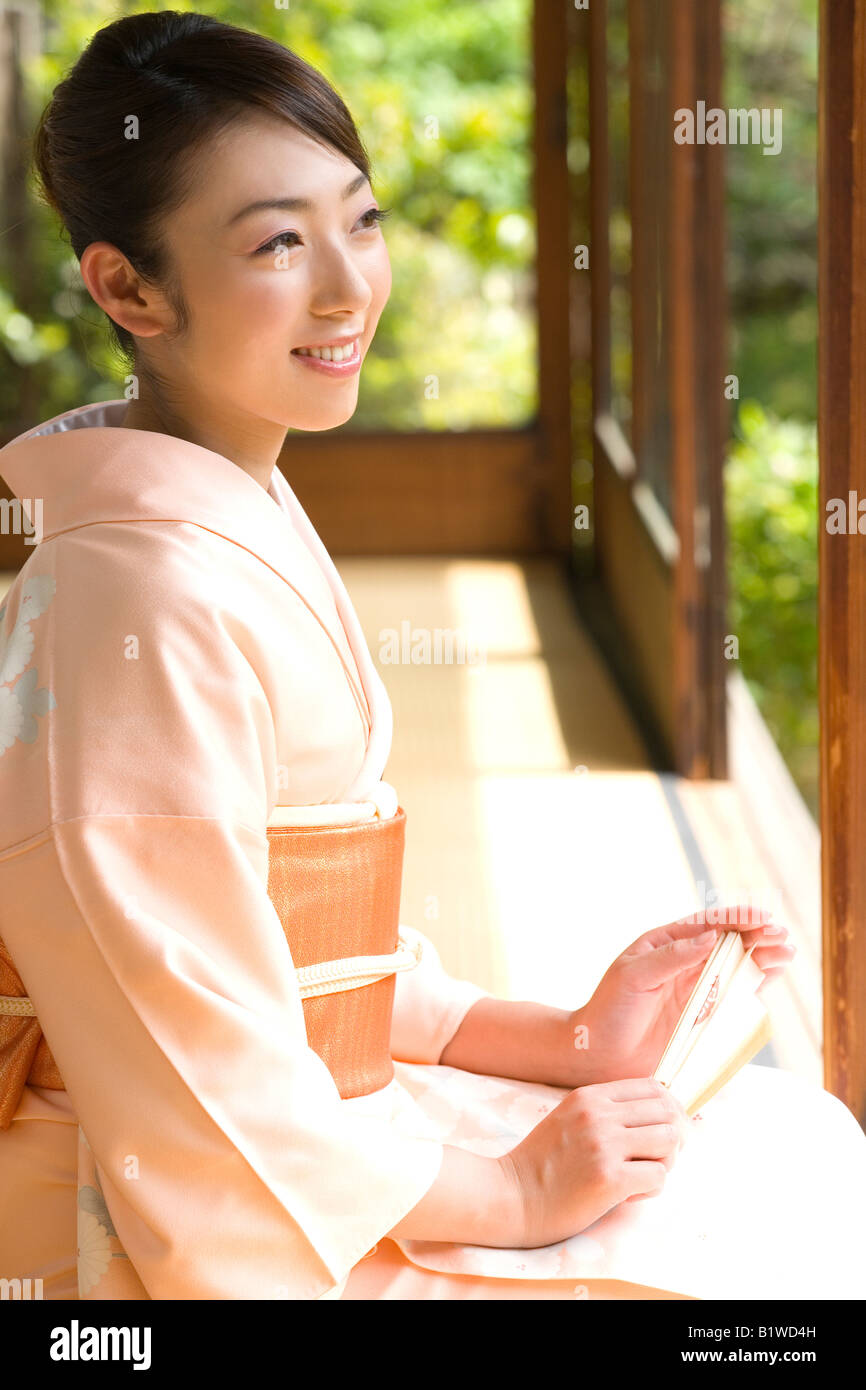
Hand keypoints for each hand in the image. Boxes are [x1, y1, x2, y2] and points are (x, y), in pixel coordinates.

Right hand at [498, 1077, 688, 1247]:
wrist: (509, 1197)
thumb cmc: (542, 1166)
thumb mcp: (569, 1120)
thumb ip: (604, 1113)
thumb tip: (658, 1116)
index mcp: (590, 1096)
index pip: (653, 1088)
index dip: (668, 1111)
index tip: (662, 1134)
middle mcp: (599, 1114)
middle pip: (667, 1112)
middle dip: (672, 1139)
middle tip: (655, 1161)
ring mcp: (604, 1144)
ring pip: (670, 1140)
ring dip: (666, 1162)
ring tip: (642, 1177)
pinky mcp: (609, 1178)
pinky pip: (659, 1176)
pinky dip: (651, 1189)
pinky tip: (627, 1195)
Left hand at [570, 904, 794, 1085]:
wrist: (600, 1053)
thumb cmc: (610, 1009)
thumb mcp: (633, 976)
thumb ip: (672, 958)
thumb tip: (710, 937)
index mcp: (667, 943)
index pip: (707, 924)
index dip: (735, 918)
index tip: (760, 917)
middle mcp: (686, 962)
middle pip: (728, 942)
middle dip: (757, 936)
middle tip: (781, 935)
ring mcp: (697, 988)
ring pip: (737, 966)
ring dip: (762, 958)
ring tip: (786, 951)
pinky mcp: (704, 1015)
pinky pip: (735, 994)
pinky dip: (756, 984)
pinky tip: (773, 975)